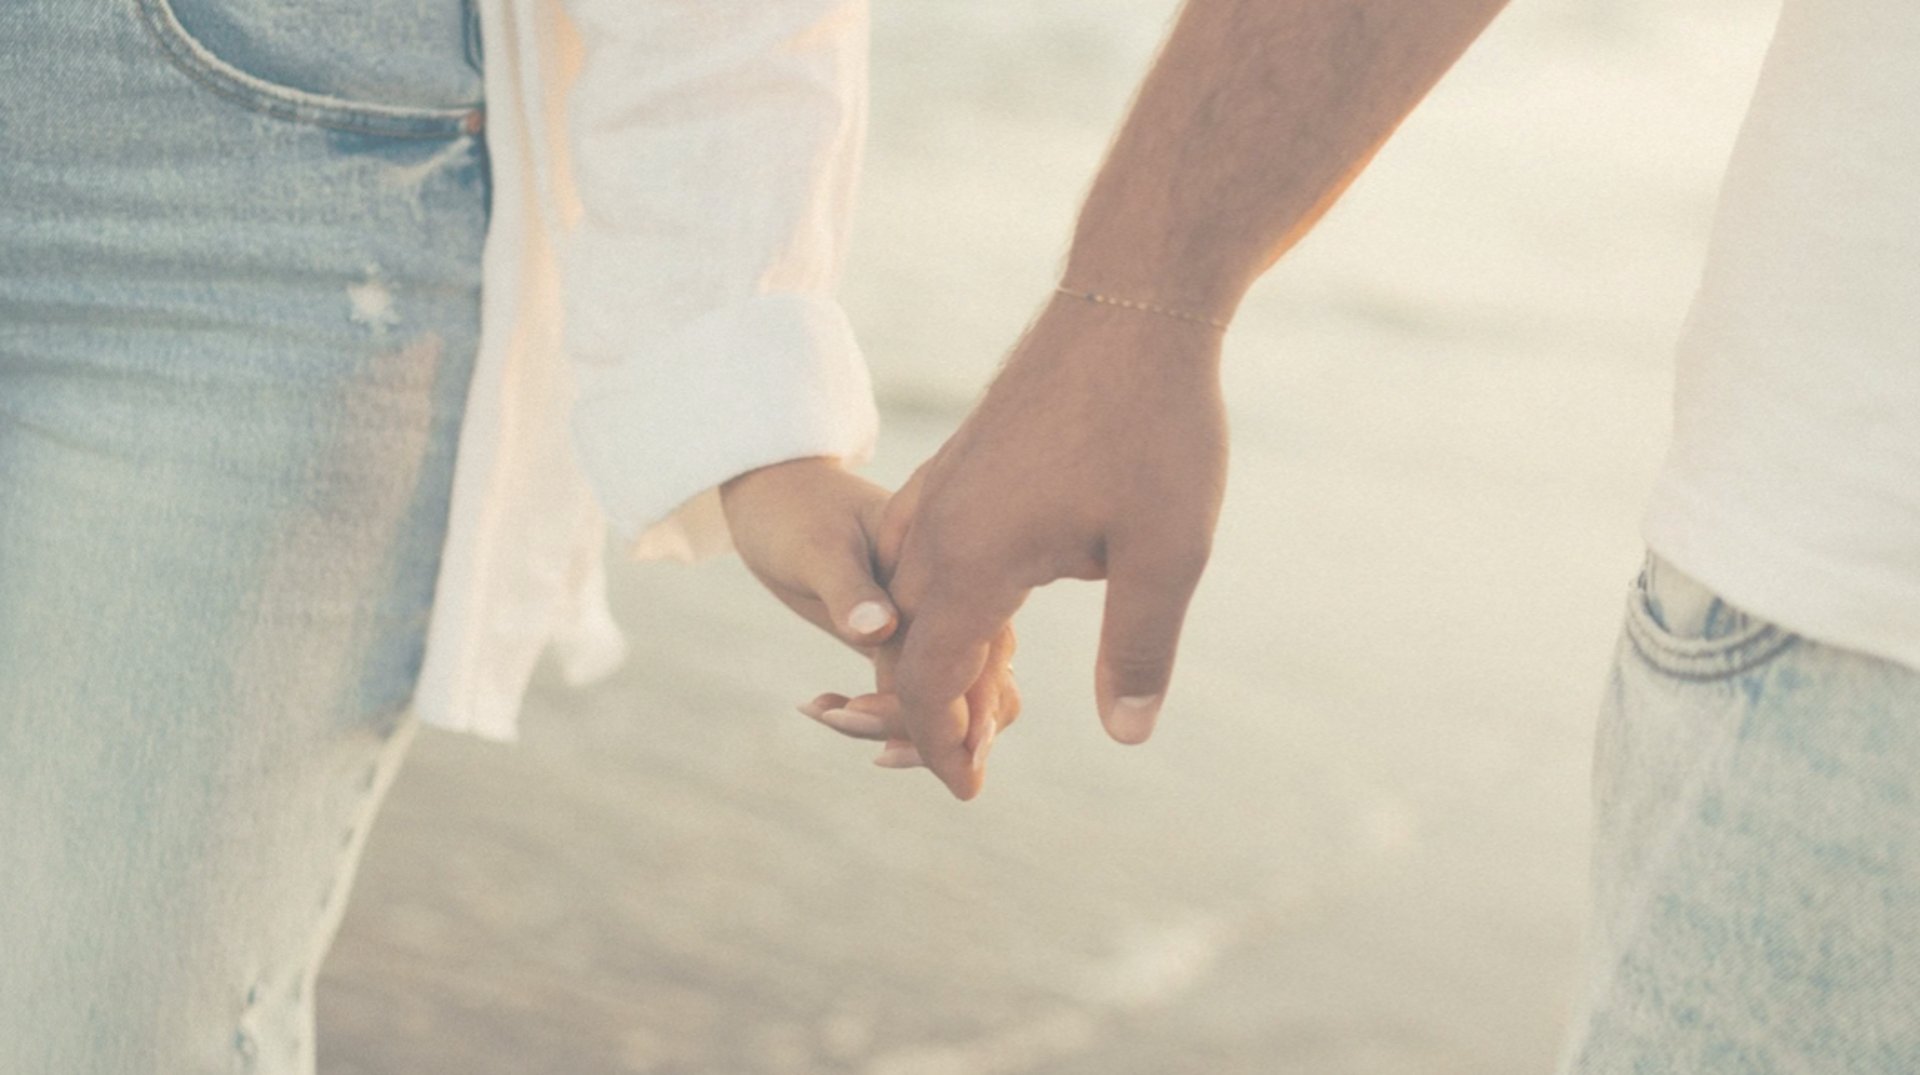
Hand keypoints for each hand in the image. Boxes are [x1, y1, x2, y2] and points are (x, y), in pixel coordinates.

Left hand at [720, 457, 1019, 774]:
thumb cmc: (795, 510)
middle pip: (979, 699)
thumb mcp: (817, 546)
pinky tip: (819, 704)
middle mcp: (954, 605)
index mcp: (951, 574)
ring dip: (898, 730)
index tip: (880, 743)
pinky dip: (875, 715)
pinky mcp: (906, 639)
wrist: (777, 494)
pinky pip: (915, 696)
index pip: (972, 666)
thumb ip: (849, 588)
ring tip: (827, 712)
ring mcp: (933, 625)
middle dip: (921, 735)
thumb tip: (879, 632)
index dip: (940, 720)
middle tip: (842, 718)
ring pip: (954, 706)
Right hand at [876, 294, 1227, 798]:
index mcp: (972, 559)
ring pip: (909, 595)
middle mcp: (937, 525)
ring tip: (983, 696)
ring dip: (935, 653)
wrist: (1133, 303)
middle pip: (906, 644)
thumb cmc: (1155, 426)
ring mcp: (943, 487)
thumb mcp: (1167, 552)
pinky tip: (977, 607)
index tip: (970, 790)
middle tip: (979, 758)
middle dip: (933, 710)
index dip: (942, 745)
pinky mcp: (962, 461)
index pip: (925, 679)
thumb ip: (1140, 649)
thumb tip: (1127, 734)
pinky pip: (921, 548)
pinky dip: (938, 599)